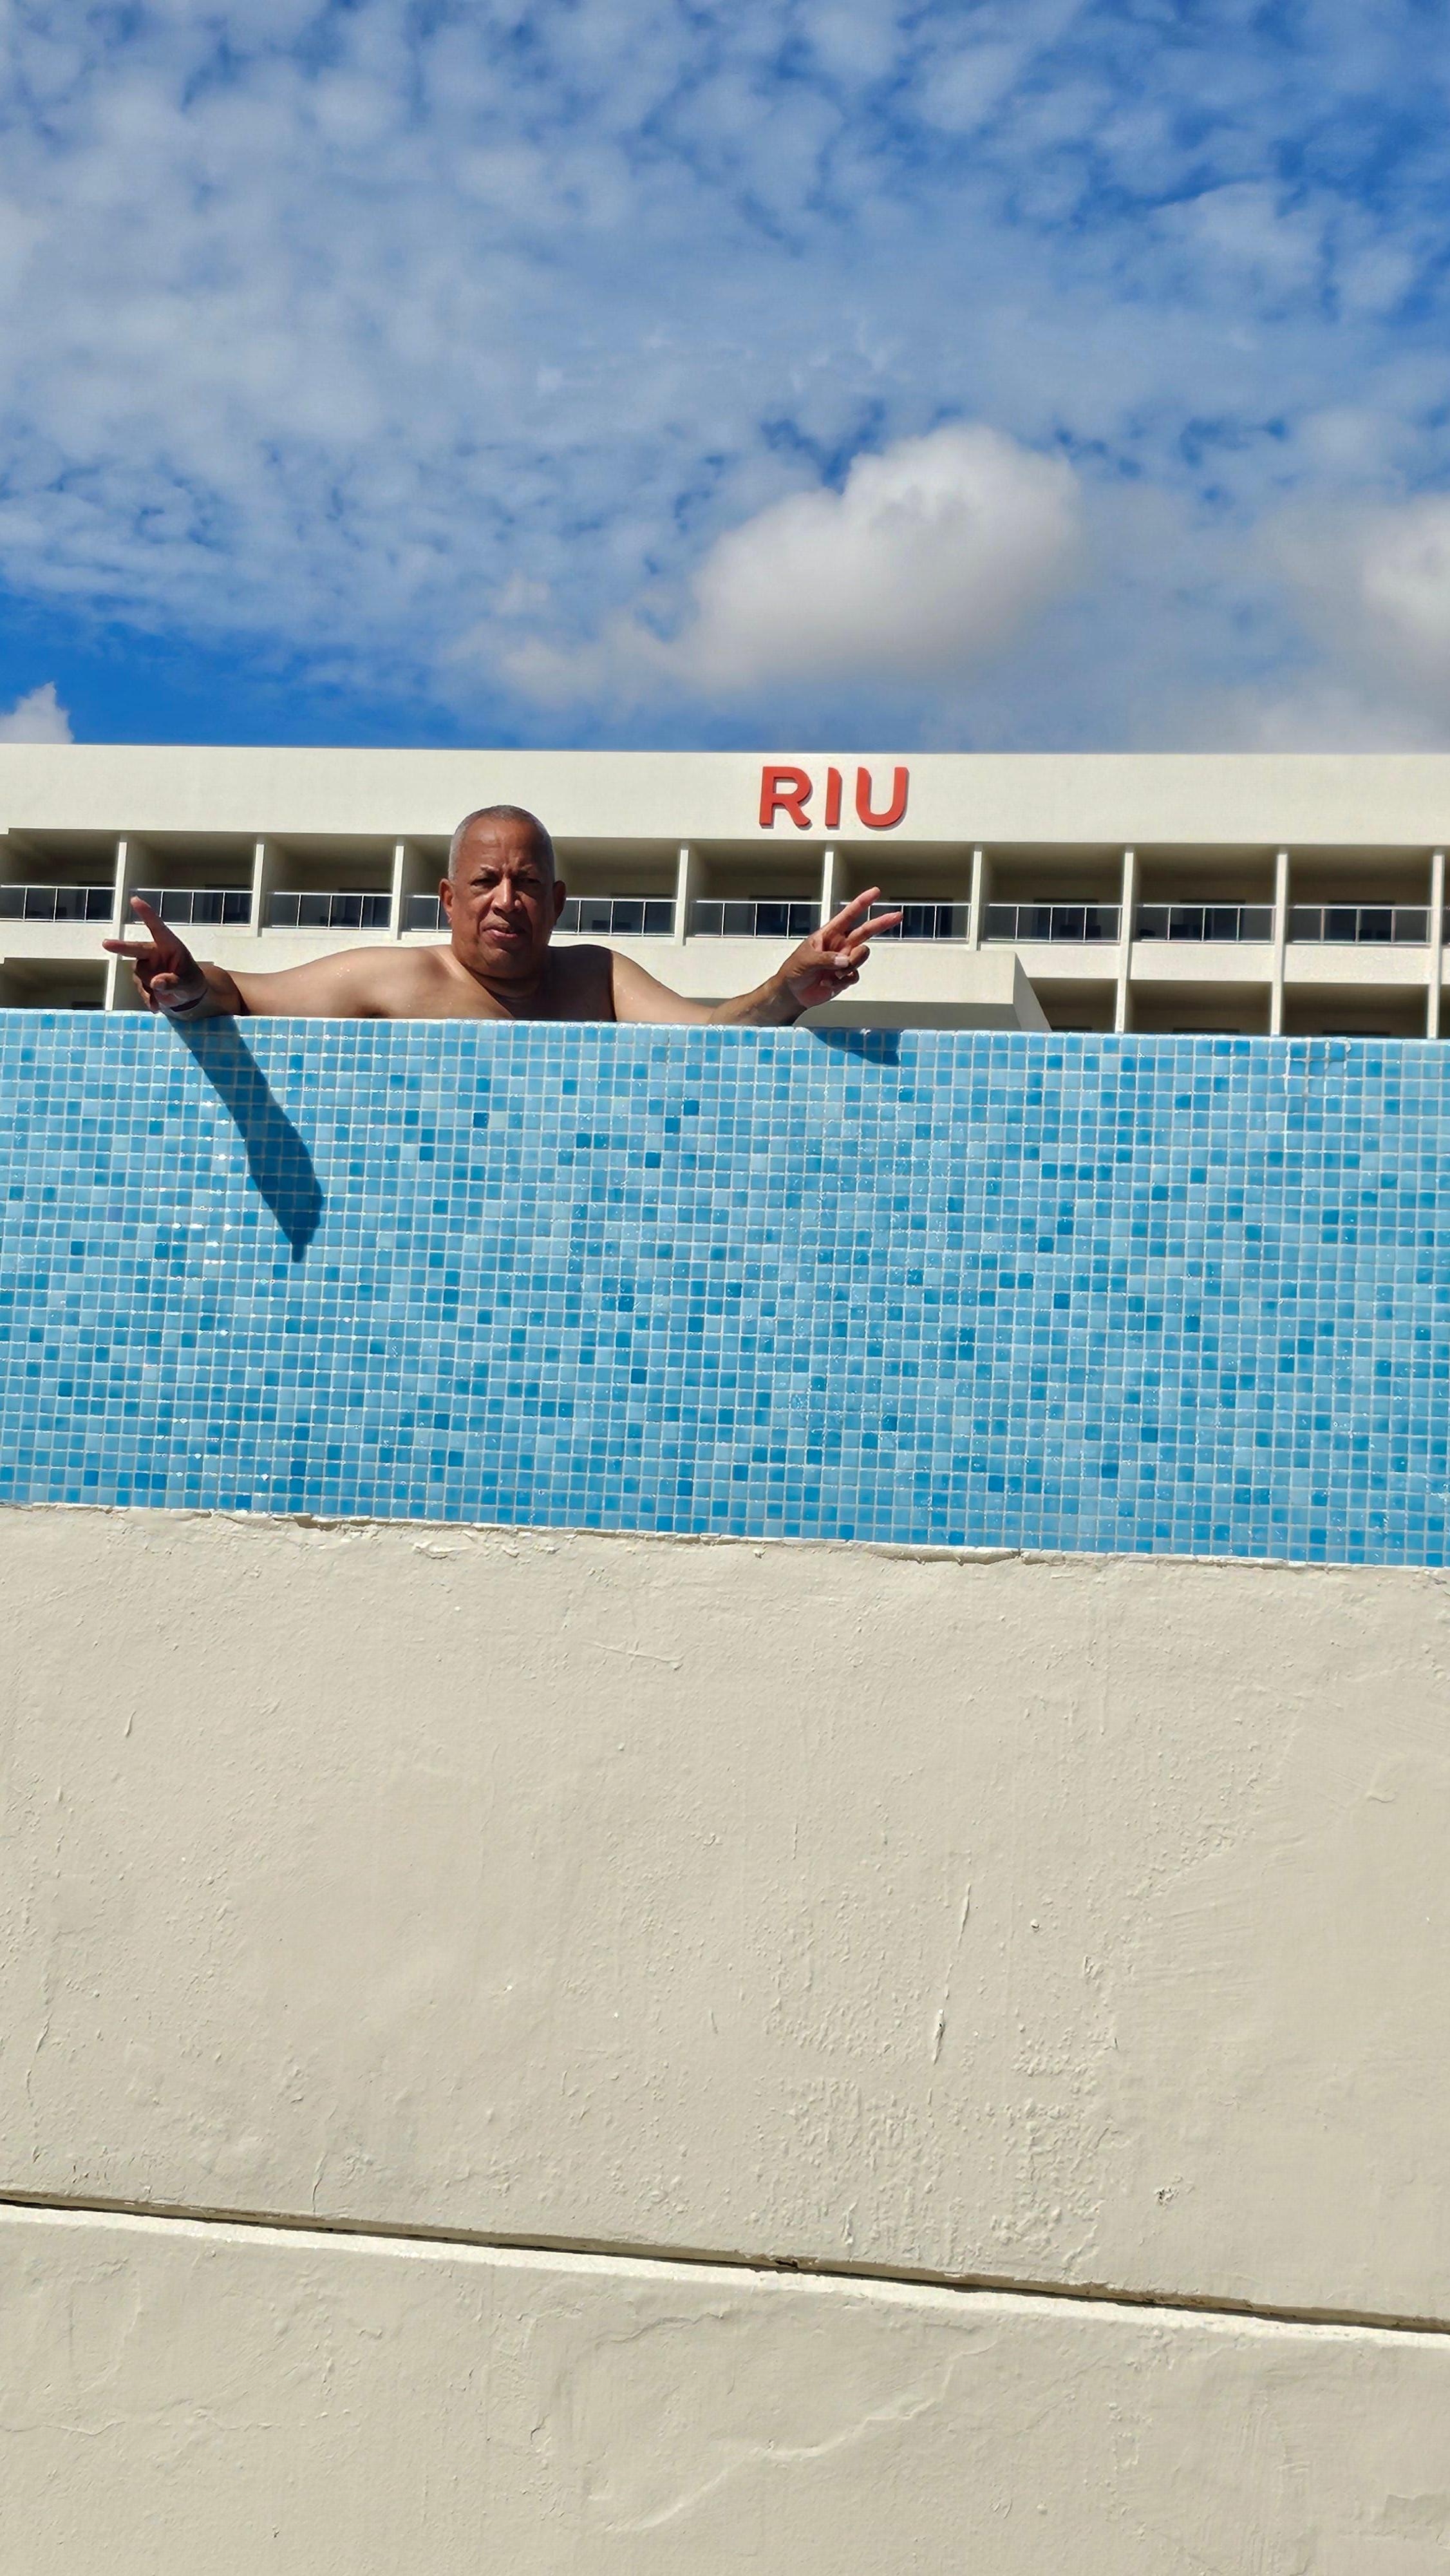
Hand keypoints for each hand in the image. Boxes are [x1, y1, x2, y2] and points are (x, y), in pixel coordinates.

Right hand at [103, 897, 209, 1014]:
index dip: (146, 914)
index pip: (157, 927)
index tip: (135, 900)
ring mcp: (146, 965)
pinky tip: (156, 1007)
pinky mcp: (142, 979)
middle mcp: (154, 952)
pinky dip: (147, 999)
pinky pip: (140, 989)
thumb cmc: (191, 982)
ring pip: (139, 976)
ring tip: (163, 999)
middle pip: (136, 949)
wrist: (189, 996)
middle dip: (121, 947)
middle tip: (106, 944)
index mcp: (169, 945)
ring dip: (148, 989)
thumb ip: (173, 982)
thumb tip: (156, 983)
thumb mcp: (188, 984)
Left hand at [780, 888, 903, 1009]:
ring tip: (832, 974)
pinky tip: (828, 983)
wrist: (793, 993)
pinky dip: (842, 981)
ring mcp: (845, 960)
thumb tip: (844, 961)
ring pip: (862, 956)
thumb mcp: (806, 960)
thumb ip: (826, 959)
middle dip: (881, 923)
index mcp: (829, 934)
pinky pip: (855, 975)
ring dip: (850, 965)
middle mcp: (840, 944)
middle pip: (866, 931)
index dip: (862, 903)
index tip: (875, 892)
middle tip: (897, 915)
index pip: (848, 915)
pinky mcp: (846, 976)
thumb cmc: (794, 970)